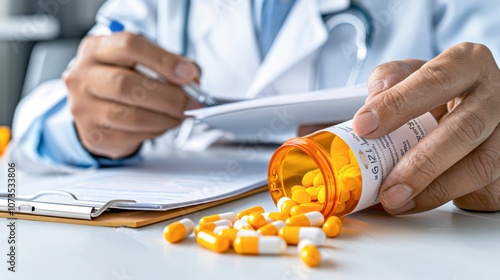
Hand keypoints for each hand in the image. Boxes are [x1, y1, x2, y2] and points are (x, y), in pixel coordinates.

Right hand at [63, 32, 198, 158]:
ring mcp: (83, 107)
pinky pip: (130, 136)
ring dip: (165, 118)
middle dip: (169, 96)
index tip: (188, 74)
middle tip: (192, 103)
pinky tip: (162, 125)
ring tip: (180, 115)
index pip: (128, 46)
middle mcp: (83, 76)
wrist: (98, 108)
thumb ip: (172, 64)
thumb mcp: (145, 62)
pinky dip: (154, 132)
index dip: (163, 60)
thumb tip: (192, 79)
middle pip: (126, 84)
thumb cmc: (126, 80)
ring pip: (129, 115)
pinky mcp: (93, 134)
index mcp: (97, 49)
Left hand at [352, 43, 499, 214]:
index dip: (399, 104)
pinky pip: (484, 188)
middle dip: (422, 163)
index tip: (365, 126)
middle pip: (465, 129)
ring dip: (435, 190)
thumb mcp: (408, 73)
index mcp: (468, 63)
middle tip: (388, 187)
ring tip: (398, 202)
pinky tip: (417, 203)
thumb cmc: (433, 89)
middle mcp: (495, 94)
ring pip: (481, 165)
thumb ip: (387, 81)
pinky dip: (446, 198)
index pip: (436, 80)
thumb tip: (370, 111)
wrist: (466, 102)